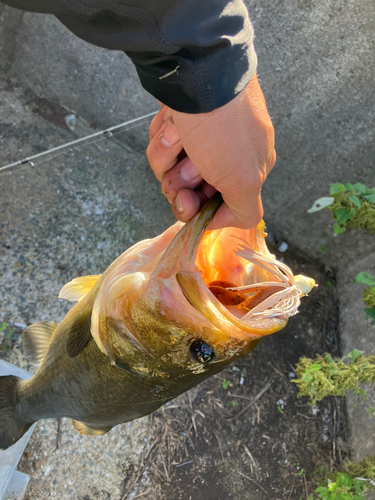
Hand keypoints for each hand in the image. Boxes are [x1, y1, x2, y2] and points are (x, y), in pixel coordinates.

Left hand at [146, 73, 275, 229]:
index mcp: (249, 171)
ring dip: (168, 155)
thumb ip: (245, 210)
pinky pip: (163, 143)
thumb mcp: (244, 179)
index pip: (220, 208)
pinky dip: (162, 135)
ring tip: (177, 134)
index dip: (199, 210)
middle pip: (190, 190)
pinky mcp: (181, 121)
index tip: (187, 203)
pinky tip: (171, 121)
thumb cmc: (223, 129)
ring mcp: (202, 137)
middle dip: (179, 180)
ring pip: (171, 167)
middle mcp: (226, 155)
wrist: (199, 70)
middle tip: (183, 165)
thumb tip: (239, 222)